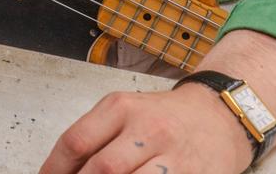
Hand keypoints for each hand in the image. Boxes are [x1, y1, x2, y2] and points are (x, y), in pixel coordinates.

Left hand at [39, 85, 253, 173]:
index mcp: (121, 107)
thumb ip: (94, 136)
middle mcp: (147, 129)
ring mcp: (173, 156)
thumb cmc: (164, 117)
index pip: (76, 141)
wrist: (220, 117)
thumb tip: (62, 170)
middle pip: (102, 168)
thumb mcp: (124, 112)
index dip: (55, 168)